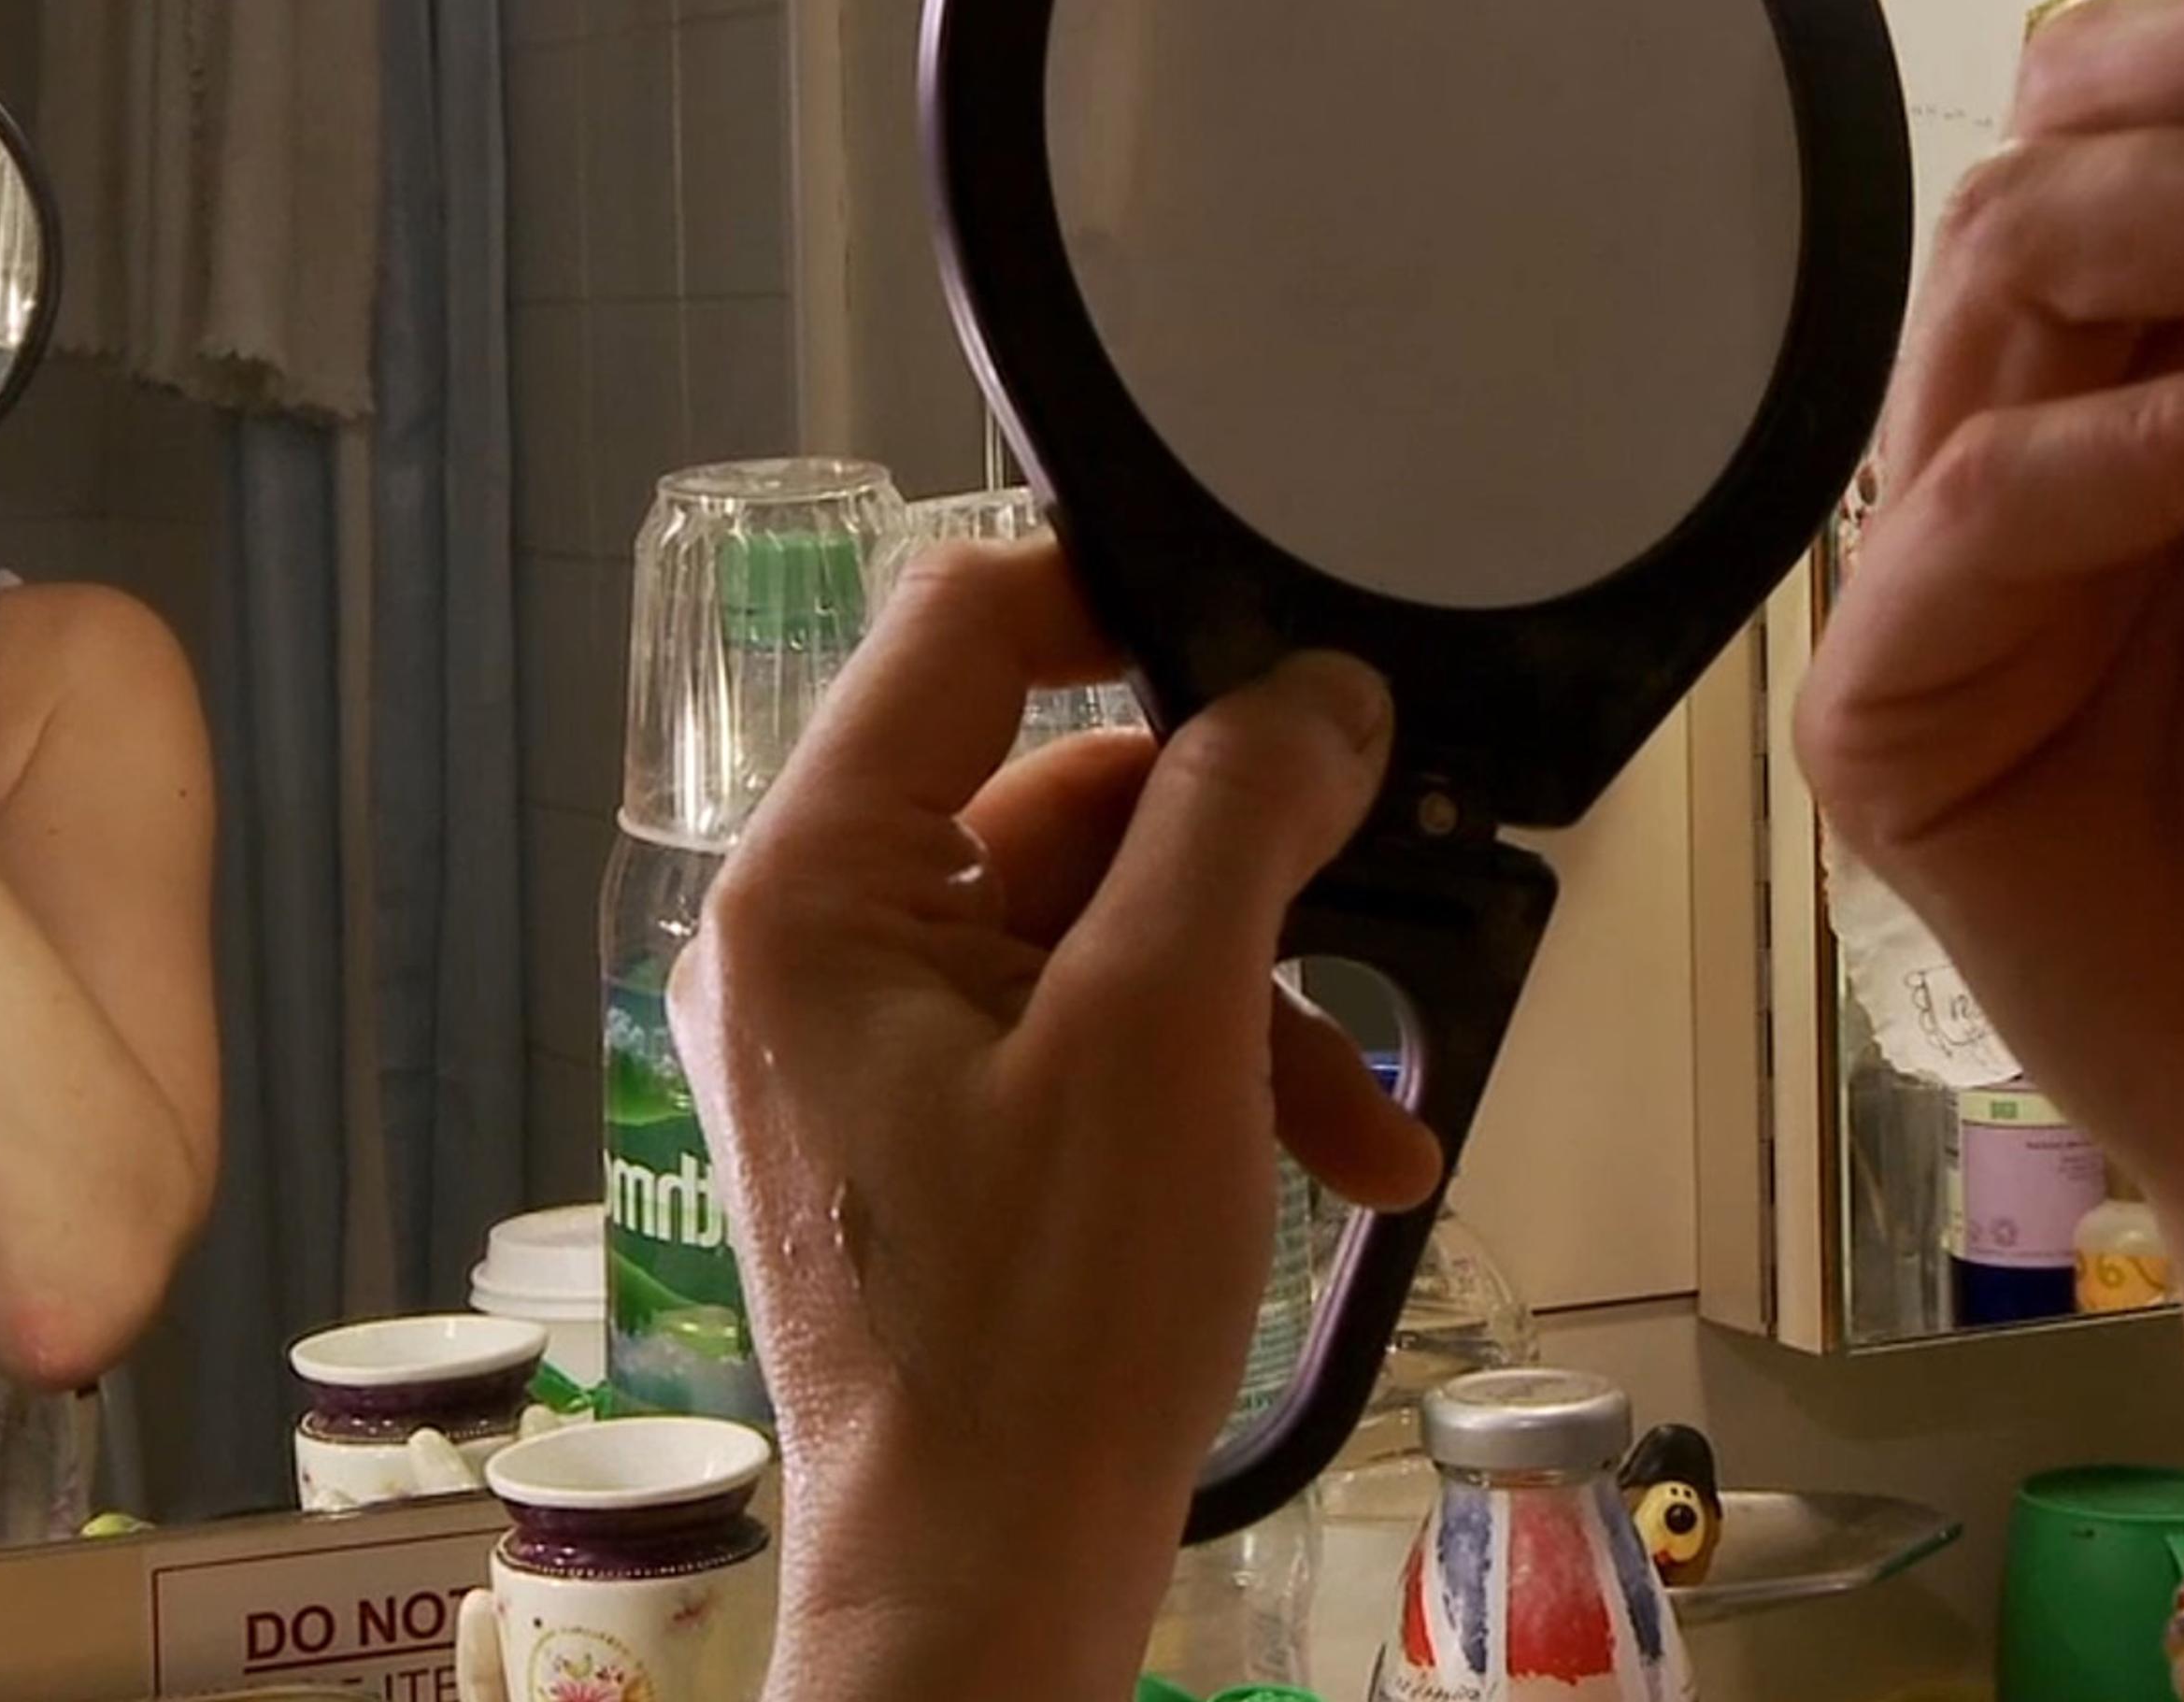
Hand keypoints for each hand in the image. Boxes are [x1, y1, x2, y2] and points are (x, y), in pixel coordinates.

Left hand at [667, 540, 1437, 1698]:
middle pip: (1058, 797)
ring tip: (1371, 1115)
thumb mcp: (1164, 1034)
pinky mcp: (933, 1131)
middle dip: (1237, 879)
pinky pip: (1084, 1033)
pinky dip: (1211, 1077)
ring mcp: (870, 1047)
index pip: (955, 633)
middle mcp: (817, 950)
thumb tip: (1312, 697)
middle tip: (1367, 904)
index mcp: (812, 890)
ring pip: (1098, 930)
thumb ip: (1234, 824)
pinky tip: (1341, 1159)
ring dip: (1255, 1003)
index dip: (1115, 597)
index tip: (1264, 627)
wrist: (987, 1586)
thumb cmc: (1033, 1339)